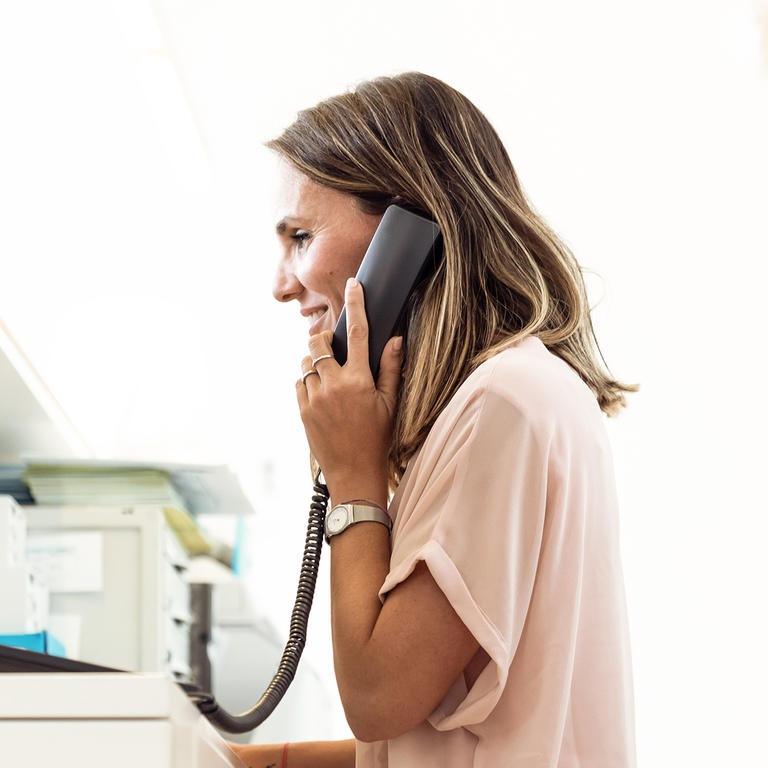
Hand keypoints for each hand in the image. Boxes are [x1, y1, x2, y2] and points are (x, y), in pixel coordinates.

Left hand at [296, 278, 402, 503]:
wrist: (353, 473)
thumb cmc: (377, 439)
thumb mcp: (390, 404)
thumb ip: (392, 368)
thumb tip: (396, 339)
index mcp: (360, 380)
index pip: (358, 333)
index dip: (356, 305)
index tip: (353, 284)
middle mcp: (334, 385)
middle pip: (320, 342)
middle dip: (325, 338)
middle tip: (334, 347)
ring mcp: (314, 397)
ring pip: (306, 361)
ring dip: (316, 361)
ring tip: (330, 377)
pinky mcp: (302, 409)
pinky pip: (299, 382)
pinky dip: (308, 380)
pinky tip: (322, 394)